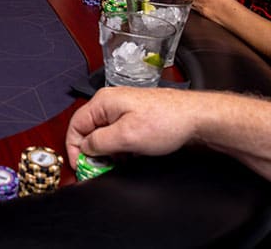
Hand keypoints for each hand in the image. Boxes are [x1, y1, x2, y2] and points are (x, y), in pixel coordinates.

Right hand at [66, 87, 198, 165]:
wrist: (196, 118)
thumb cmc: (167, 121)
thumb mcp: (126, 137)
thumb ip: (99, 143)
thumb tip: (85, 148)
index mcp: (103, 102)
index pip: (75, 126)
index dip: (74, 148)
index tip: (80, 166)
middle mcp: (111, 103)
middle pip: (89, 130)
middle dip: (92, 151)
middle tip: (99, 168)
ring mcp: (124, 109)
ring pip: (104, 133)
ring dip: (108, 151)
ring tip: (118, 162)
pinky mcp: (135, 116)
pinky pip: (118, 134)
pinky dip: (120, 147)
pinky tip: (130, 155)